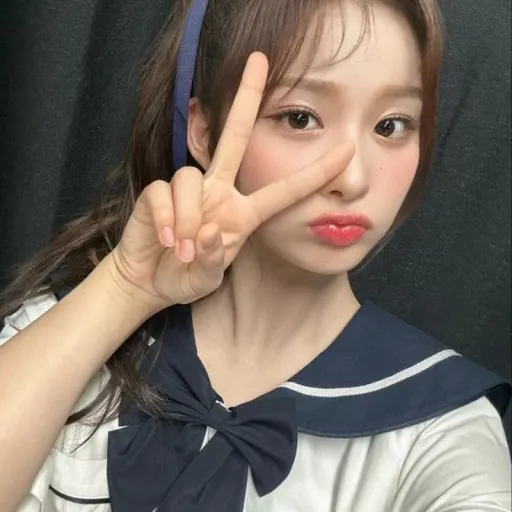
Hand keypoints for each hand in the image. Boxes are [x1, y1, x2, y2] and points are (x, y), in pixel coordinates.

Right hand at [109, 52, 354, 311]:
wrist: (150, 282)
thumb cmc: (186, 276)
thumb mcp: (208, 275)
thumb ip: (214, 260)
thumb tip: (211, 231)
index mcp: (243, 214)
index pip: (283, 190)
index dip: (314, 172)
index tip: (347, 150)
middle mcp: (218, 193)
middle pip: (234, 137)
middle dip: (245, 97)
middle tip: (258, 60)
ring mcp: (188, 191)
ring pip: (192, 179)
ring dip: (190, 218)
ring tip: (183, 250)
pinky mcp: (156, 193)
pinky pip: (164, 193)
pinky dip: (167, 219)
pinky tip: (167, 240)